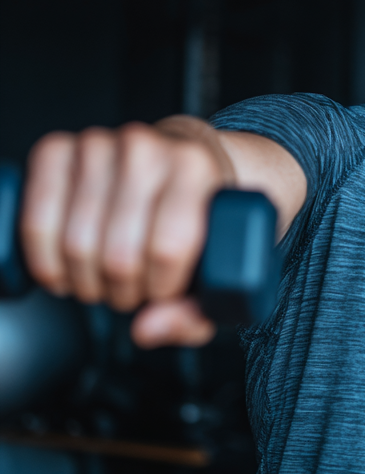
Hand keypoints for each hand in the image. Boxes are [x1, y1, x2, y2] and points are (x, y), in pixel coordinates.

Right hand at [20, 117, 235, 347]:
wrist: (184, 158)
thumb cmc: (203, 215)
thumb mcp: (220, 263)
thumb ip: (196, 311)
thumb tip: (147, 329)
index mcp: (195, 169)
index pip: (167, 249)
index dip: (160, 288)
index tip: (164, 289)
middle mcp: (146, 149)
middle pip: (119, 254)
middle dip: (123, 291)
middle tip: (133, 289)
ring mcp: (98, 144)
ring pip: (75, 243)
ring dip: (85, 281)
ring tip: (105, 280)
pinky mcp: (57, 149)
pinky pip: (35, 220)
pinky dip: (45, 259)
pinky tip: (65, 268)